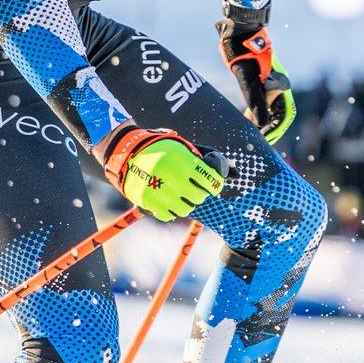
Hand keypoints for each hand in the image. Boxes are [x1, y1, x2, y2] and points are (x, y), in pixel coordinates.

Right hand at [97, 126, 224, 221]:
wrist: (126, 152)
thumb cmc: (163, 147)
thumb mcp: (187, 147)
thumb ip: (212, 158)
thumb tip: (238, 174)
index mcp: (185, 161)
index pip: (212, 181)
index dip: (215, 184)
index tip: (212, 183)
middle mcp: (173, 179)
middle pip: (200, 197)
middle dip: (200, 192)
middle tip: (194, 187)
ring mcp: (160, 193)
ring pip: (186, 209)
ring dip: (187, 202)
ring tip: (181, 192)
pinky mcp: (148, 204)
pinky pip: (169, 215)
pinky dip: (172, 209)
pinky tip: (169, 198)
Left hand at [217, 8, 295, 143]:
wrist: (240, 31)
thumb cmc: (245, 54)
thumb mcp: (249, 80)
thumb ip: (256, 102)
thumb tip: (259, 125)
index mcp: (280, 86)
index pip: (284, 115)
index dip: (275, 129)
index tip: (265, 141)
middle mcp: (278, 84)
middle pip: (277, 112)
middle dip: (268, 127)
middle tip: (256, 139)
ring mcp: (270, 81)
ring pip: (269, 105)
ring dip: (262, 118)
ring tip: (250, 130)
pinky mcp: (261, 77)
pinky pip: (261, 98)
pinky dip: (256, 109)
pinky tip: (247, 114)